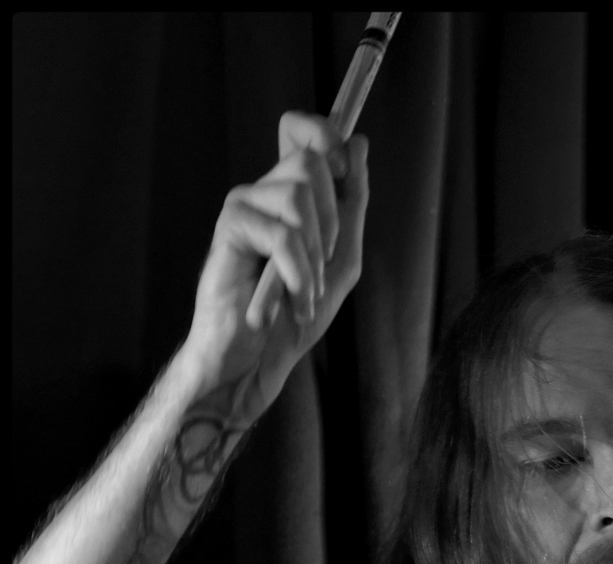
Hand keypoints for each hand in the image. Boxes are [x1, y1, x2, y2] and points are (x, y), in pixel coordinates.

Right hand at [179, 111, 369, 426]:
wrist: (255, 362)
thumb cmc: (293, 317)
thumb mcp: (341, 259)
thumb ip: (353, 204)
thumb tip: (358, 143)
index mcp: (288, 194)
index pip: (301, 129)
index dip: (326, 137)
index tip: (344, 176)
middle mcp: (263, 192)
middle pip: (310, 162)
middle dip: (331, 222)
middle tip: (321, 265)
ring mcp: (243, 207)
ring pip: (297, 195)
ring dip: (314, 256)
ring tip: (304, 292)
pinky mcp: (230, 229)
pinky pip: (281, 233)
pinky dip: (297, 275)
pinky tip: (292, 302)